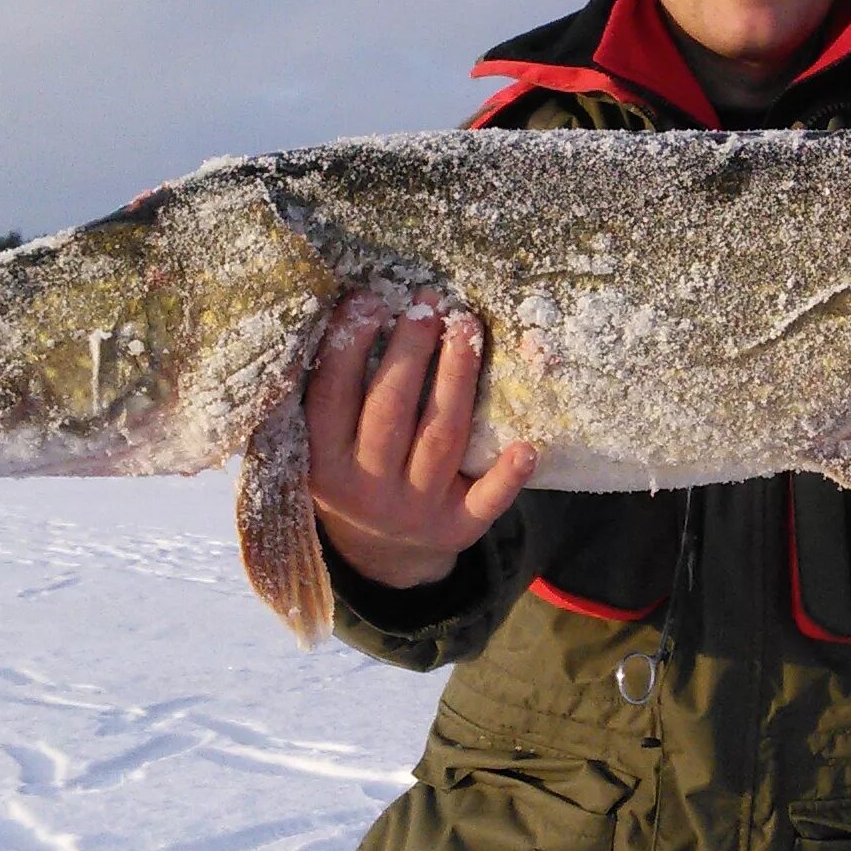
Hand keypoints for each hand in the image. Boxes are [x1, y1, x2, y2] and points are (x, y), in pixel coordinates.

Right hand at [304, 287, 535, 588]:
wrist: (381, 552)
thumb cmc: (355, 469)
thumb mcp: (328, 443)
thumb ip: (333, 392)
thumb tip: (356, 307)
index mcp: (323, 463)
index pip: (331, 397)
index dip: (347, 347)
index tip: (370, 298)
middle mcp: (365, 489)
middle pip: (390, 411)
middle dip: (410, 351)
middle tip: (429, 302)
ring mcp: (414, 510)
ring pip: (440, 439)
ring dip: (457, 380)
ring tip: (467, 326)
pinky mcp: (457, 528)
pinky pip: (486, 502)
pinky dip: (507, 476)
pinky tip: (527, 446)